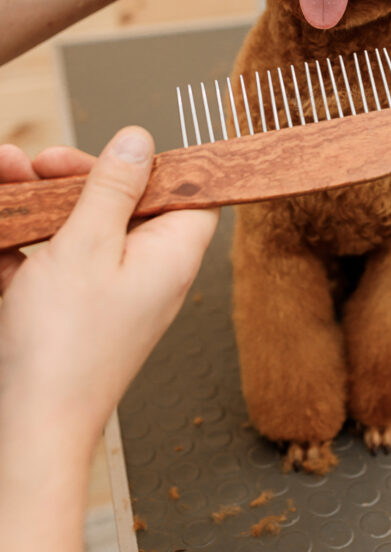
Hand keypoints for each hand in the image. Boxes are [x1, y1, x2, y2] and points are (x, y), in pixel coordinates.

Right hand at [0, 127, 218, 551]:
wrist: (27, 430)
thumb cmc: (64, 344)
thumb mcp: (87, 244)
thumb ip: (112, 188)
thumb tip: (139, 140)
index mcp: (171, 253)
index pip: (190, 193)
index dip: (159, 164)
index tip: (120, 145)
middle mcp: (147, 272)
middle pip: (125, 203)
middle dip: (76, 176)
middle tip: (39, 163)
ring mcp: (108, 293)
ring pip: (80, 229)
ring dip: (41, 202)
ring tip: (4, 173)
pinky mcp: (72, 312)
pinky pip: (53, 263)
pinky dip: (25, 243)